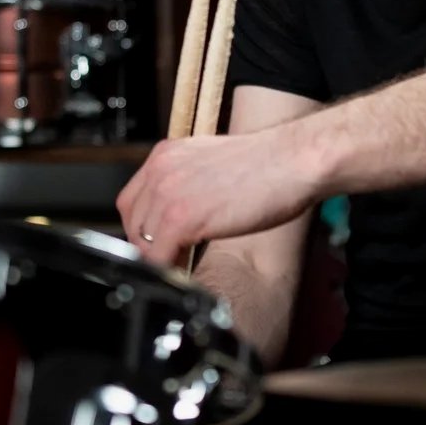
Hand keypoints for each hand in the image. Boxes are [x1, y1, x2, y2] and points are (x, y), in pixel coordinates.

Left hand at [117, 127, 322, 267]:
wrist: (293, 161)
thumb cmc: (269, 164)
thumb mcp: (212, 163)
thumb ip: (189, 183)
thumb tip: (183, 211)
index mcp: (166, 155)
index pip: (132, 200)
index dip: (141, 226)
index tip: (155, 242)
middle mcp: (161, 170)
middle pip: (132, 221)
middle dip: (146, 244)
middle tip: (167, 258)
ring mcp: (168, 193)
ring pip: (142, 241)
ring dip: (158, 258)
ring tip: (179, 266)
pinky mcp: (182, 217)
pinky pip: (157, 255)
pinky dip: (167, 268)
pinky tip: (184, 270)